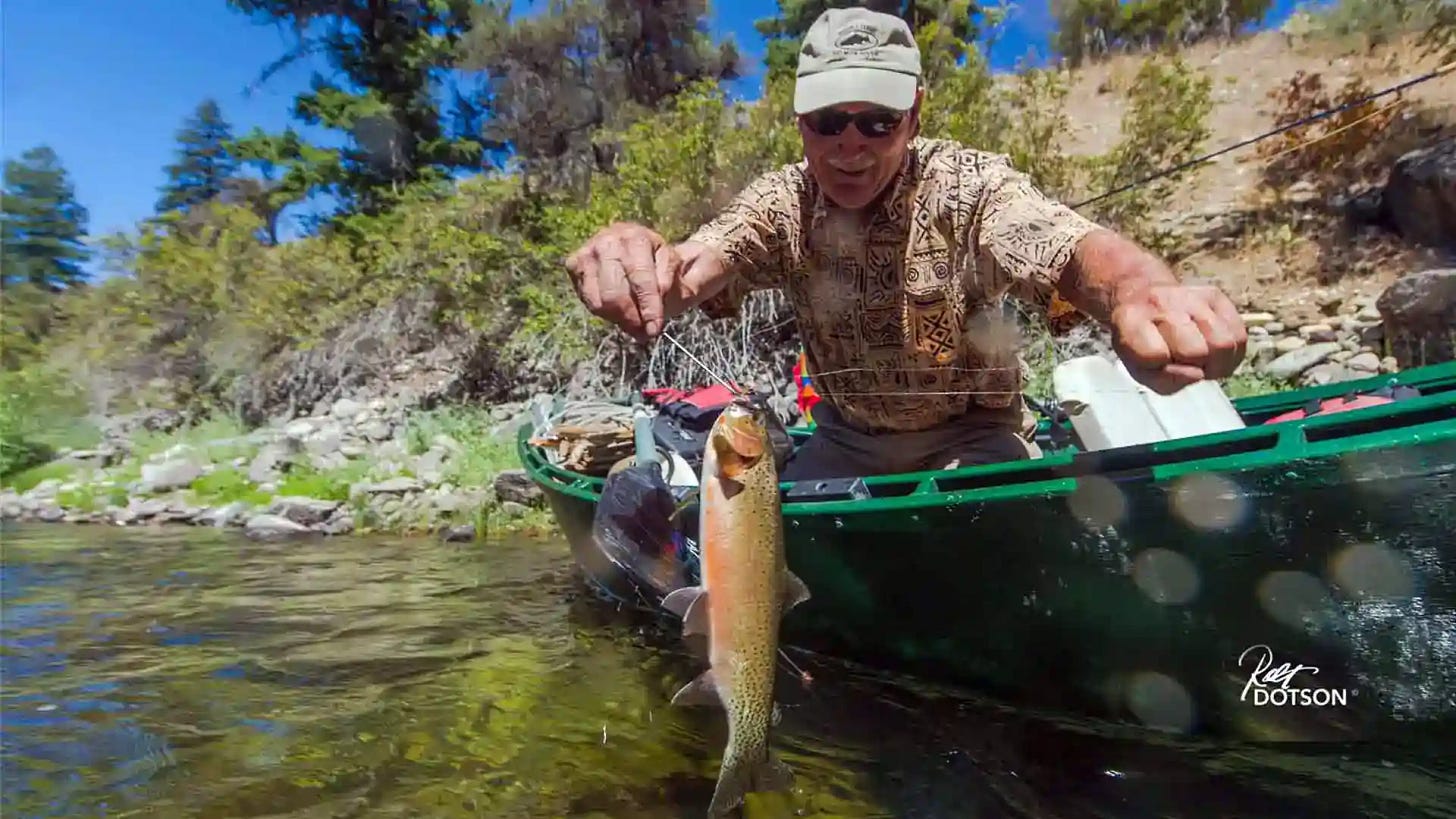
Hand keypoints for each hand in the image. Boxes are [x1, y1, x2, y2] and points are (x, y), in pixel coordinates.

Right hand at [564, 222, 681, 341]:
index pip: (641, 279)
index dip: (648, 307)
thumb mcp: (676, 273)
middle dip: (632, 318)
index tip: (654, 329)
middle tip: (643, 331)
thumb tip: (658, 296)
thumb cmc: (661, 267)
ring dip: (619, 318)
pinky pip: (589, 301)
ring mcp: (588, 251)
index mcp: (636, 237)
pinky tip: (619, 310)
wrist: (643, 254)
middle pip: (615, 293)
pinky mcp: (574, 264)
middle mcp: (608, 240)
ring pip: (600, 301)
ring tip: (634, 321)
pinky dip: (605, 313)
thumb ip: (669, 284)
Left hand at [1111, 282, 1247, 394]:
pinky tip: (1215, 351)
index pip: (1156, 355)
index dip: (1165, 370)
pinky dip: (1232, 352)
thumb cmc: (1141, 341)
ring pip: (1224, 343)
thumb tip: (1197, 374)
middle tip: (1187, 363)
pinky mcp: (1214, 296)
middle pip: (1196, 350)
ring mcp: (1191, 297)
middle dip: (1196, 366)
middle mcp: (1162, 303)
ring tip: (1204, 359)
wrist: (1142, 298)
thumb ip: (1164, 381)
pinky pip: (1238, 334)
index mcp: (1131, 321)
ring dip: (1217, 361)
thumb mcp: (1138, 368)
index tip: (1162, 365)